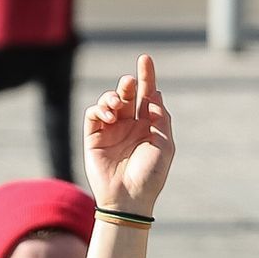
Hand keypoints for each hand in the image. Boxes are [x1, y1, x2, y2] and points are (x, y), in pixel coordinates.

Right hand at [83, 54, 173, 215]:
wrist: (129, 199)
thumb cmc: (150, 175)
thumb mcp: (165, 146)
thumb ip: (161, 119)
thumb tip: (155, 94)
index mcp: (149, 126)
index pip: (147, 96)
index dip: (147, 77)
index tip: (145, 59)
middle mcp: (130, 124)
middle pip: (127, 94)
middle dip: (128, 84)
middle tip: (129, 82)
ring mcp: (111, 129)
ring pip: (109, 101)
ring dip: (112, 96)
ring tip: (116, 105)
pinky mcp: (94, 136)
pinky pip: (93, 114)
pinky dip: (99, 109)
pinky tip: (108, 115)